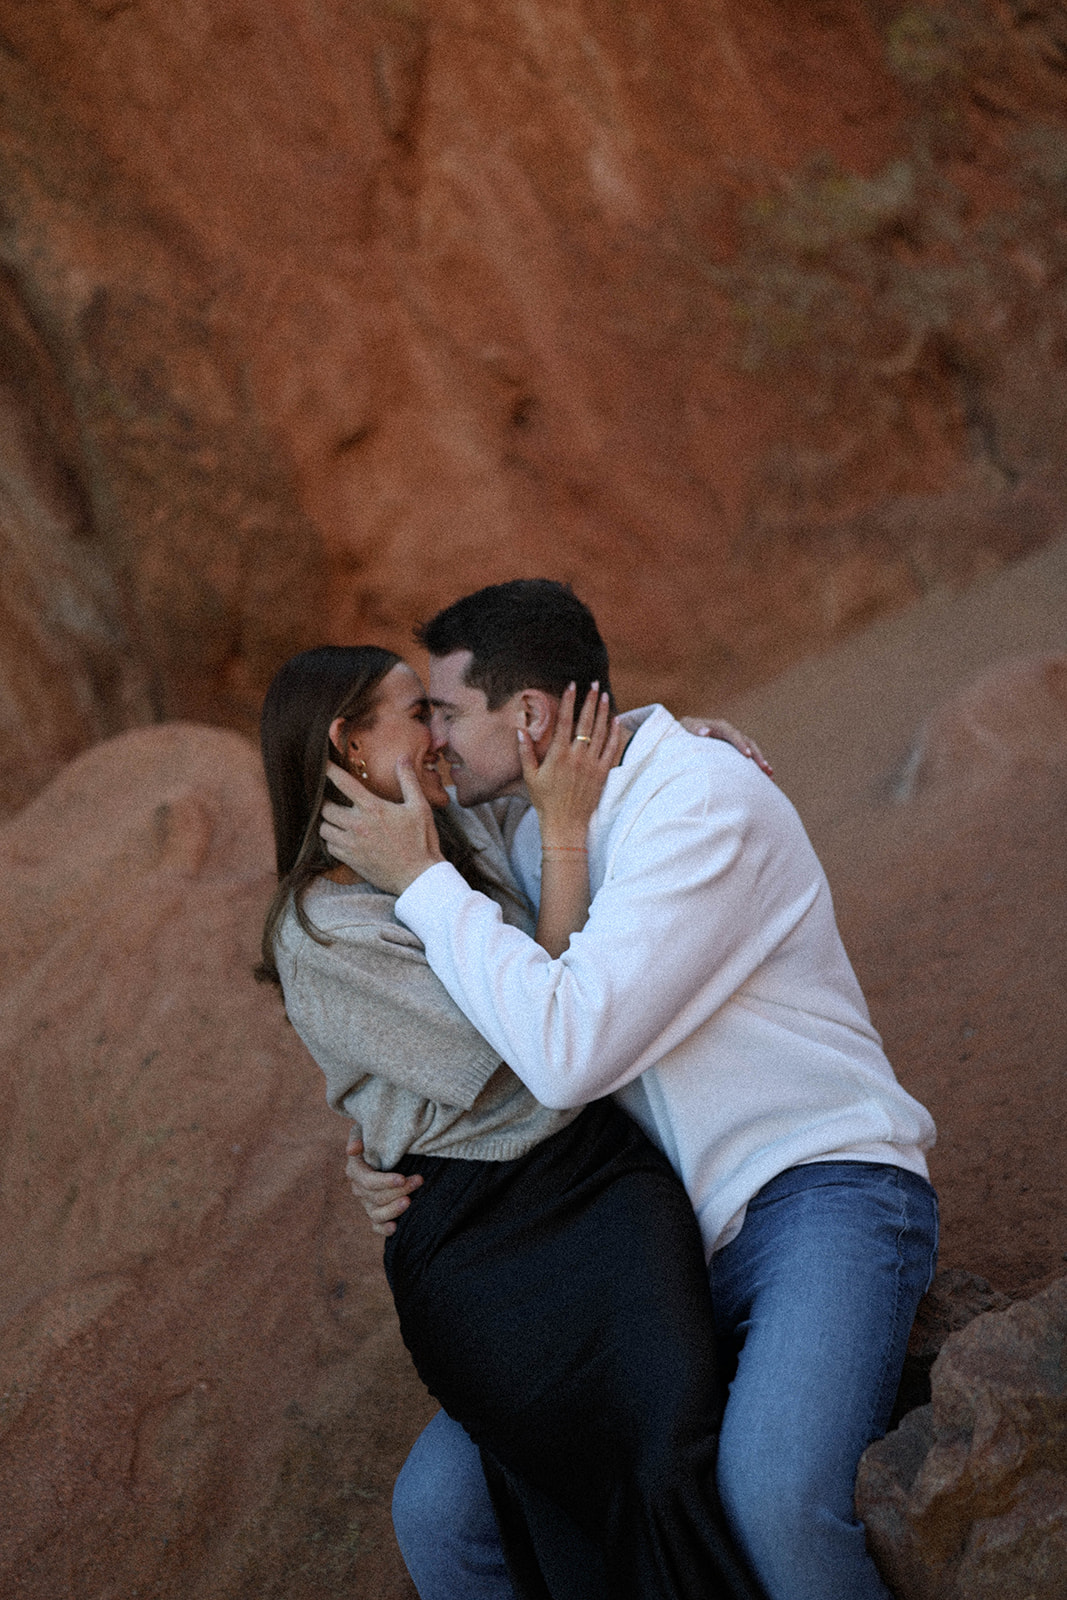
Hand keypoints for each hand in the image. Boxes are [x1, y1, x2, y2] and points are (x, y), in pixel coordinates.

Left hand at [320, 758, 443, 893]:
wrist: (419, 876)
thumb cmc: (422, 841)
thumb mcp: (420, 807)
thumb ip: (408, 780)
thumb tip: (403, 758)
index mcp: (373, 809)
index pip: (344, 784)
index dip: (330, 771)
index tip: (322, 764)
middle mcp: (358, 825)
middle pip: (325, 808)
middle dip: (326, 801)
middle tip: (331, 799)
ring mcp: (352, 844)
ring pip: (324, 829)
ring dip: (327, 822)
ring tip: (335, 819)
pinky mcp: (350, 860)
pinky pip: (329, 847)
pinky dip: (331, 841)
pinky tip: (341, 838)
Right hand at [345, 1127, 421, 1237]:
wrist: (387, 1149)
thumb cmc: (378, 1138)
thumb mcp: (366, 1131)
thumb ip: (359, 1135)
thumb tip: (354, 1147)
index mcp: (355, 1170)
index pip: (368, 1181)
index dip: (385, 1182)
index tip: (402, 1178)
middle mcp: (359, 1189)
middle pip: (376, 1197)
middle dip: (399, 1190)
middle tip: (419, 1180)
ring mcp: (366, 1203)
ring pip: (377, 1213)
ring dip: (393, 1210)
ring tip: (410, 1202)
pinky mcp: (375, 1214)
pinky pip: (376, 1226)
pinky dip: (384, 1229)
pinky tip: (395, 1228)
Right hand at [519, 683, 623, 844]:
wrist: (565, 823)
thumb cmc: (544, 800)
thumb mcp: (530, 776)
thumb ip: (525, 752)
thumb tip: (520, 730)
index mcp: (558, 755)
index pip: (564, 721)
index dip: (569, 701)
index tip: (572, 685)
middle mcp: (577, 757)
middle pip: (586, 722)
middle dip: (590, 701)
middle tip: (593, 684)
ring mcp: (592, 765)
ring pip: (601, 732)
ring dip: (603, 712)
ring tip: (604, 695)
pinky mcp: (602, 773)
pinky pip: (611, 749)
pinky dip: (614, 733)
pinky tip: (615, 719)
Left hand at [680, 717, 772, 776]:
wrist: (682, 736)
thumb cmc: (683, 733)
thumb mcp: (686, 728)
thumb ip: (694, 729)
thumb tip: (705, 732)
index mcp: (719, 727)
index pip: (732, 733)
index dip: (740, 743)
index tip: (746, 755)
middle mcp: (729, 733)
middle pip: (746, 742)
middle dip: (756, 755)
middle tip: (763, 767)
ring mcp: (733, 742)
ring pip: (751, 750)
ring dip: (760, 761)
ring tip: (769, 774)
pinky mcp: (734, 751)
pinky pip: (749, 758)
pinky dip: (757, 766)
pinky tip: (766, 777)